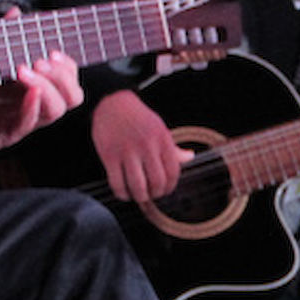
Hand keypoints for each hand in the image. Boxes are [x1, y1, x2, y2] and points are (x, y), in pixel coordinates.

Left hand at [0, 52, 83, 183]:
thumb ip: (0, 39)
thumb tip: (16, 12)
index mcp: (30, 89)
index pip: (67, 81)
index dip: (67, 66)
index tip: (52, 50)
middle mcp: (30, 106)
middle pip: (71, 97)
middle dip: (63, 75)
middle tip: (43, 59)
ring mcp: (17, 122)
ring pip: (54, 111)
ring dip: (47, 87)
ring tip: (26, 69)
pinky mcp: (0, 135)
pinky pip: (25, 125)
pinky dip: (32, 108)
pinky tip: (29, 91)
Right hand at [90, 88, 189, 202]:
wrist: (112, 102)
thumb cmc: (138, 117)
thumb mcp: (160, 128)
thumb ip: (173, 147)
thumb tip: (190, 157)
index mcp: (162, 139)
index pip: (173, 171)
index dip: (171, 186)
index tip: (166, 190)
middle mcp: (147, 146)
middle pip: (157, 182)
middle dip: (156, 194)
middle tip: (152, 195)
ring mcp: (127, 152)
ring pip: (138, 186)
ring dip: (140, 197)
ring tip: (139, 196)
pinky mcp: (109, 156)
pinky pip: (117, 183)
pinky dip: (121, 193)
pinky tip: (124, 193)